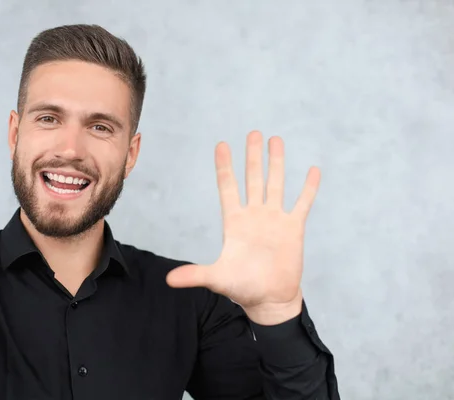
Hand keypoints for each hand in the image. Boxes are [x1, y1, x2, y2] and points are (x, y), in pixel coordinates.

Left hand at [166, 131, 320, 324]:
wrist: (269, 299)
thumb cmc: (242, 288)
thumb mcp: (218, 278)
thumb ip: (195, 275)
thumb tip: (169, 280)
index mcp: (235, 222)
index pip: (228, 187)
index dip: (225, 166)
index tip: (222, 145)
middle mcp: (254, 215)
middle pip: (253, 178)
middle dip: (252, 156)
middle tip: (253, 133)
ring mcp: (274, 220)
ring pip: (276, 184)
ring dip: (276, 163)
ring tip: (275, 140)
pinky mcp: (293, 229)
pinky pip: (302, 203)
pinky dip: (308, 187)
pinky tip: (312, 170)